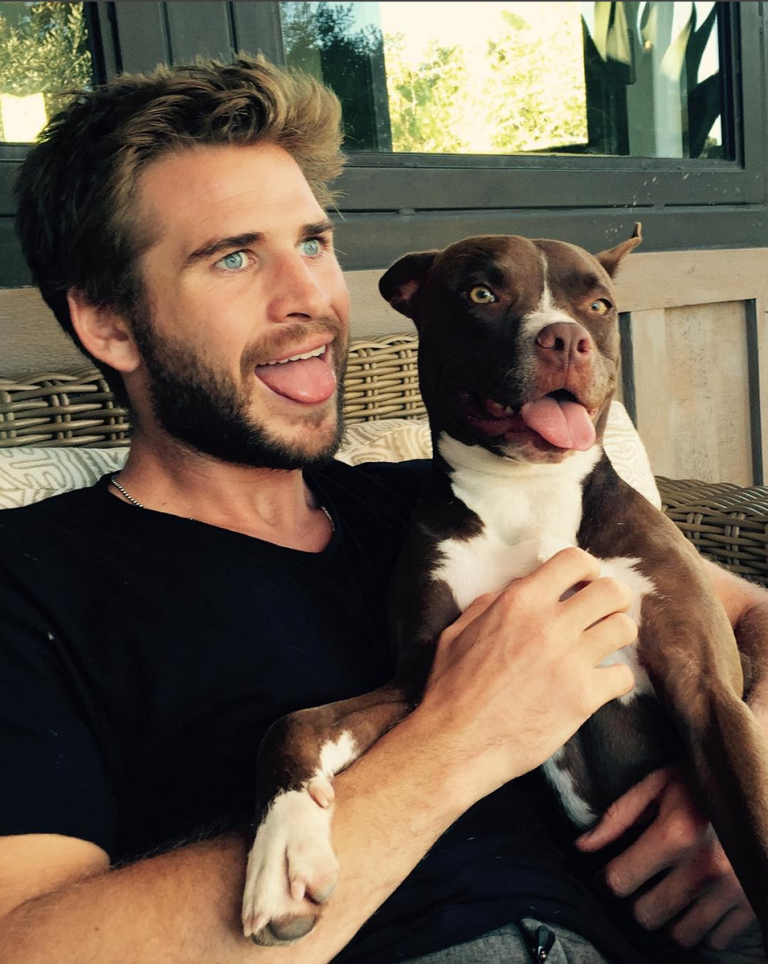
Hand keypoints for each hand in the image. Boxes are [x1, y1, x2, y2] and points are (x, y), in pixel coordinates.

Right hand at [419, 547, 636, 797]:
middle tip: (605, 614)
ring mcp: (569, 661)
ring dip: (617, 635)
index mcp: (518, 602)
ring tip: (604, 646)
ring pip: (624, 629)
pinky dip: (616, 679)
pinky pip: (623, 675)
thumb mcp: (459, 631)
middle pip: (611, 591)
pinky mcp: (583, 697)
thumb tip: (518, 588)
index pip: (574, 560)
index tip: (586, 582)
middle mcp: (548, 625)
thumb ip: (490, 604)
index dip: (588, 569)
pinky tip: (600, 683)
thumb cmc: (452, 688)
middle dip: (615, 599)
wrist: (457, 741)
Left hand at [575, 766, 756, 950]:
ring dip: (669, 918)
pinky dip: (702, 927)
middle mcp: (705, 868)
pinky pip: (716, 940)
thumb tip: (581, 846)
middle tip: (641, 883)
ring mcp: (733, 890)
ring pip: (681, 934)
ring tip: (668, 894)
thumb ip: (618, 815)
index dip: (607, 878)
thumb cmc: (703, 779)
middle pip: (647, 914)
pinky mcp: (753, 903)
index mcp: (676, 834)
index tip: (609, 874)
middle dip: (636, 900)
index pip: (620, 881)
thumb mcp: (658, 783)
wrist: (759, 783)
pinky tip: (698, 902)